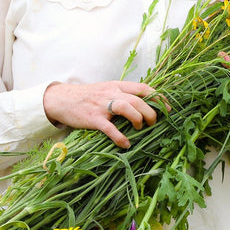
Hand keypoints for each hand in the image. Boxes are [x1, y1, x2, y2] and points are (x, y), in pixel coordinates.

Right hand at [43, 81, 157, 147]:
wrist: (61, 98)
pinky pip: (109, 128)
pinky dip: (119, 136)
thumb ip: (123, 94)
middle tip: (154, 122)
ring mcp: (102, 105)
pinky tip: (126, 144)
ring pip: (126, 107)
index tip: (168, 108)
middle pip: (138, 99)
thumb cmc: (87, 96)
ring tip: (141, 128)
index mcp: (118, 85)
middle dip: (151, 111)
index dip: (159, 98)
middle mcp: (112, 93)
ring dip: (138, 118)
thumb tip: (144, 105)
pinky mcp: (92, 118)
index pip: (144, 88)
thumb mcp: (107, 89)